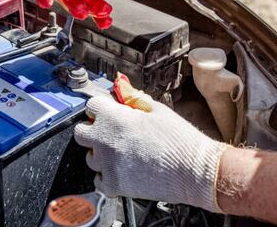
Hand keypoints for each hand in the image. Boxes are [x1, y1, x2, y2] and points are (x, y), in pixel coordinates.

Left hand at [74, 95, 227, 211]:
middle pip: (81, 132)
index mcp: (114, 117)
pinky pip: (98, 179)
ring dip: (100, 153)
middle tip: (109, 132)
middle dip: (93, 129)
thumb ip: (134, 99)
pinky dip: (106, 175)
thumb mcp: (157, 109)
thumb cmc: (180, 140)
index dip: (101, 107)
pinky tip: (121, 170)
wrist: (195, 171)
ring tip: (121, 153)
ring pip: (89, 157)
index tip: (107, 111)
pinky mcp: (114, 184)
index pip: (90, 105)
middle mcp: (105, 140)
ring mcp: (107, 164)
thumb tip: (122, 92)